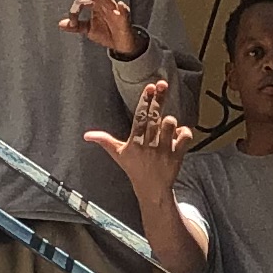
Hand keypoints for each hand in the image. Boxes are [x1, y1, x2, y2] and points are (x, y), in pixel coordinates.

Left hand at [61, 0, 142, 58]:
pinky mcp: (124, 21)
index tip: (72, 20)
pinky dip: (123, 9)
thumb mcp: (89, 30)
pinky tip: (120, 5)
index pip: (85, 0)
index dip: (76, 8)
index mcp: (96, 7)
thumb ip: (76, 25)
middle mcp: (105, 7)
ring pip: (108, 0)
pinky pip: (125, 13)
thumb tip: (61, 24)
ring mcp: (115, 12)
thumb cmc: (107, 33)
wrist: (121, 45)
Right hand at [84, 77, 192, 198]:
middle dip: (158, 99)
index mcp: (135, 141)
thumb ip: (104, 141)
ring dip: (170, 122)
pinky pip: (185, 136)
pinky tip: (179, 135)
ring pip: (170, 124)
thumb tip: (86, 135)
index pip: (140, 117)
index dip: (145, 100)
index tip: (150, 86)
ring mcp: (164, 149)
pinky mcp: (178, 155)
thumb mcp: (118, 155)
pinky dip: (185, 132)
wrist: (152, 189)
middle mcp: (149, 144)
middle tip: (162, 83)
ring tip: (167, 125)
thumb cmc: (134, 168)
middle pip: (154, 116)